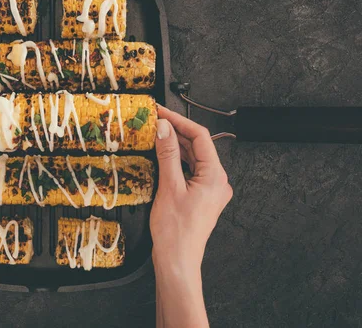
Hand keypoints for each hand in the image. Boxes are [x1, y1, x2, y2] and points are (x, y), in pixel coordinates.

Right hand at [150, 105, 231, 327]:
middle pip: (198, 147)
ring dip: (175, 146)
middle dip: (176, 132)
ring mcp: (210, 190)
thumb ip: (168, 154)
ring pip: (193, 159)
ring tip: (155, 134)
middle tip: (154, 121)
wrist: (177, 261)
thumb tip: (164, 129)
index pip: (200, 137)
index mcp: (215, 177)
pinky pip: (190, 171)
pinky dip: (177, 161)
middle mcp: (218, 181)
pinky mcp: (201, 197)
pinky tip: (162, 156)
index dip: (179, 121)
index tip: (161, 112)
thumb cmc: (175, 231)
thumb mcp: (169, 187)